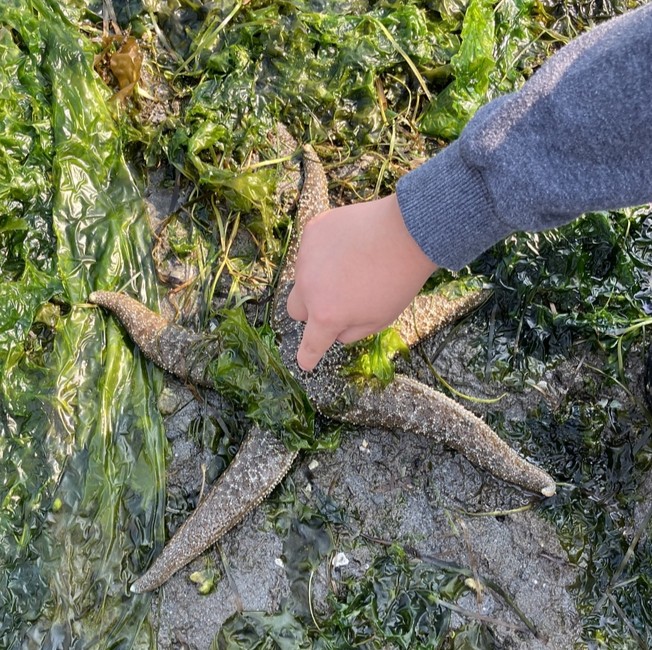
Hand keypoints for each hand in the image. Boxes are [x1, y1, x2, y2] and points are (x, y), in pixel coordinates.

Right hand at [286, 193, 437, 370]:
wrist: (407, 231)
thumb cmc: (398, 281)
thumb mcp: (380, 320)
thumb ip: (351, 332)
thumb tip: (335, 330)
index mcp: (327, 315)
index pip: (310, 344)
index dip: (308, 355)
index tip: (305, 361)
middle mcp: (309, 288)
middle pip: (295, 309)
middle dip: (310, 310)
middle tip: (335, 300)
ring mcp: (306, 258)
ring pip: (305, 276)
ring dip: (319, 278)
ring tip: (352, 265)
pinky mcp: (312, 232)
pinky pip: (312, 249)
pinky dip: (324, 252)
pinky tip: (349, 244)